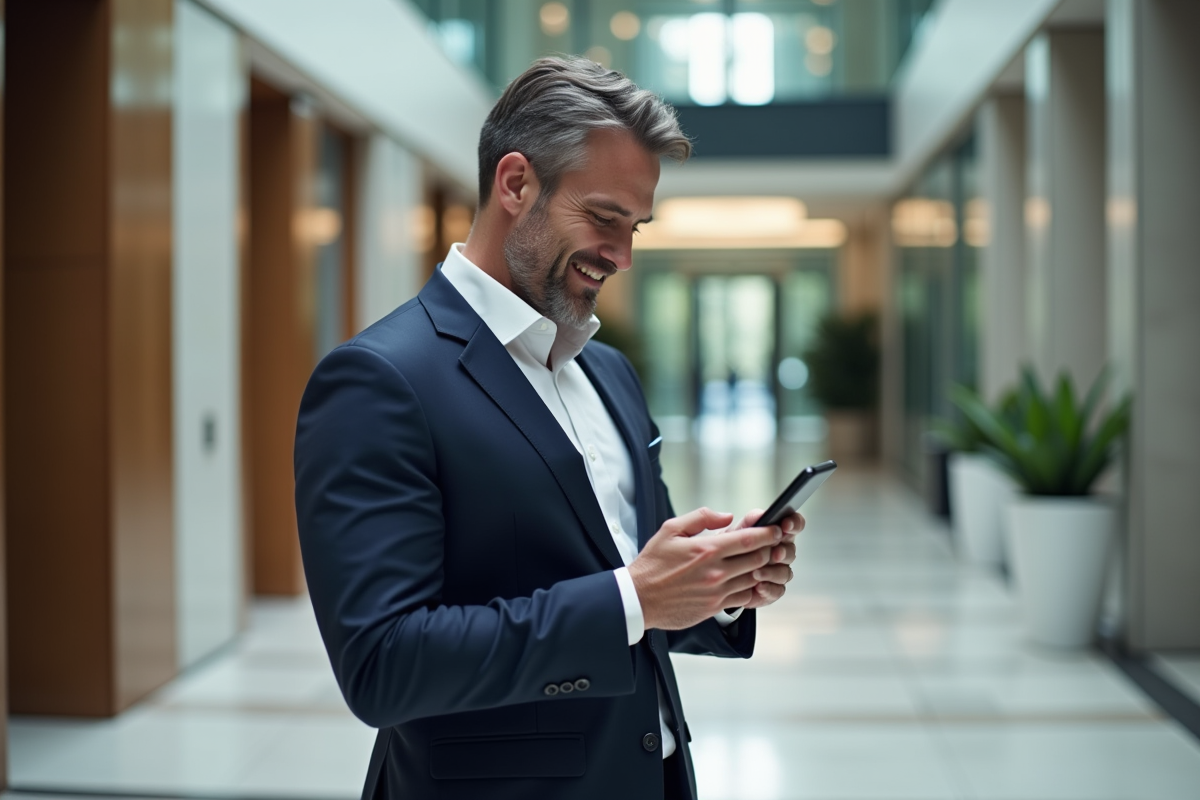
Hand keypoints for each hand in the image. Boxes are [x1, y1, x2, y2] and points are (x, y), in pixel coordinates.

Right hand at [628, 507, 783, 629]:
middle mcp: (716, 571)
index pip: (749, 539)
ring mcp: (717, 592)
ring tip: (763, 562)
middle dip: (770, 550)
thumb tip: (727, 516)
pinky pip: (744, 597)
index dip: (768, 533)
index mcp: (707, 549)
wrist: (639, 598)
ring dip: (762, 570)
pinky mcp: (714, 607)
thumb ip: (701, 518)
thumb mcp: (671, 529)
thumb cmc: (653, 563)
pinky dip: (751, 588)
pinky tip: (748, 581)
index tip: (775, 529)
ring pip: (754, 579)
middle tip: (773, 545)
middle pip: (758, 559)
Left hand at [726, 508, 802, 609]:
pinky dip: (769, 589)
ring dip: (773, 572)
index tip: (785, 526)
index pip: (794, 525)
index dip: (794, 524)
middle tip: (774, 554)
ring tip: (756, 573)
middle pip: (791, 551)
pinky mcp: (771, 590)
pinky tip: (758, 587)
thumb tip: (761, 514)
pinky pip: (778, 591)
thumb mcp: (734, 531)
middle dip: (784, 552)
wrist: (712, 572)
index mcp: (774, 534)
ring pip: (786, 573)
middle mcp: (780, 552)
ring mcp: (777, 572)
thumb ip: (749, 520)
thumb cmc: (725, 549)